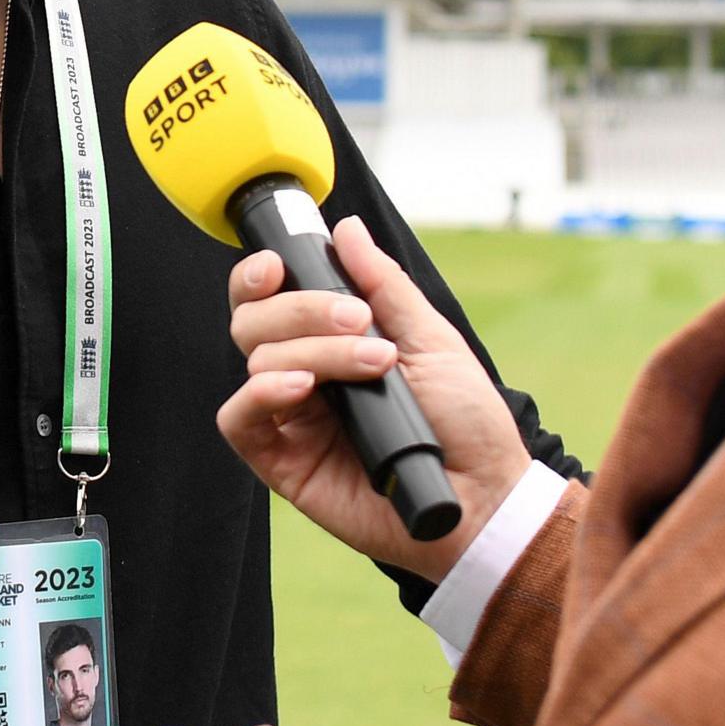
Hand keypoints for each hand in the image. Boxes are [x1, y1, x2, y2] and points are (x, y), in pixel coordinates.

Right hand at [217, 214, 534, 582]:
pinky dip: (262, 394)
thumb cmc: (465, 422)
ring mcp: (291, 420)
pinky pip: (239, 421)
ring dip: (317, 352)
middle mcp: (303, 378)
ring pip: (258, 363)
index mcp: (330, 344)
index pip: (269, 301)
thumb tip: (347, 231)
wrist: (484, 494)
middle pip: (255, 324)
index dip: (259, 277)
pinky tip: (303, 389)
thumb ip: (384, 286)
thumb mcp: (432, 339)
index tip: (277, 264)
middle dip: (302, 309)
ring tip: (375, 365)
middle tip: (359, 319)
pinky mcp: (282, 463)